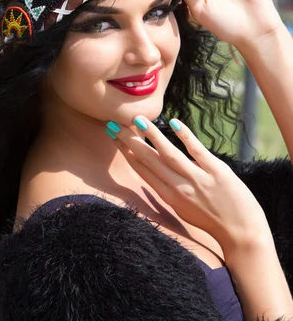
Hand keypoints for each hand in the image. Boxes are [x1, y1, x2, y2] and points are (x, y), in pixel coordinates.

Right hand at [108, 115, 272, 253]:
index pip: (142, 169)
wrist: (242, 235)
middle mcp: (179, 188)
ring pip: (170, 154)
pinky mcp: (217, 172)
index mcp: (169, 197)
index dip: (126, 151)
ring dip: (153, 136)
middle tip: (115, 124)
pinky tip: (174, 122)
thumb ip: (168, 191)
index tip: (114, 135)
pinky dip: (185, 136)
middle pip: (150, 160)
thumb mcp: (184, 210)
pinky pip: (197, 151)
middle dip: (130, 140)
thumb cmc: (212, 221)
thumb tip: (152, 175)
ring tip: (138, 120)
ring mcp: (198, 180)